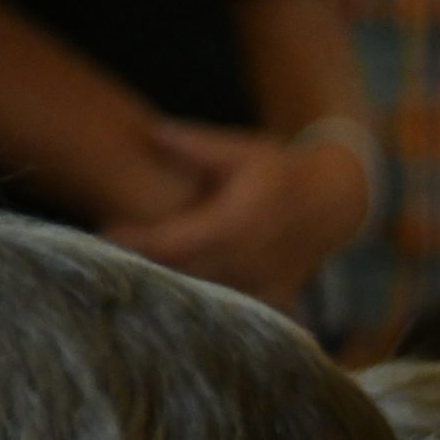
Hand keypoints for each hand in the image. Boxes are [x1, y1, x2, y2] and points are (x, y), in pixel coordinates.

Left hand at [107, 119, 367, 305]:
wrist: (335, 202)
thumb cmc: (281, 171)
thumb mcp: (242, 151)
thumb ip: (197, 146)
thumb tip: (150, 131)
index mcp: (236, 223)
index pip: (174, 242)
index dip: (136, 241)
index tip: (104, 232)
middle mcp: (248, 259)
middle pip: (182, 273)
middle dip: (145, 265)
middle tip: (106, 255)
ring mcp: (262, 282)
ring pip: (206, 294)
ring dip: (172, 284)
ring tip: (137, 272)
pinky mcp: (273, 295)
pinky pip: (235, 307)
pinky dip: (210, 303)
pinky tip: (185, 299)